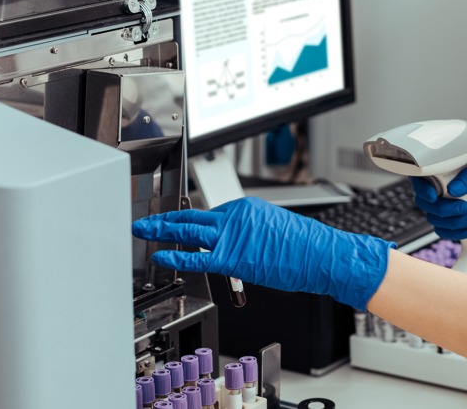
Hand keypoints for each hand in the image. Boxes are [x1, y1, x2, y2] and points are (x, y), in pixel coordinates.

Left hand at [131, 197, 393, 310]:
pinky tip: (160, 256)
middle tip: (146, 220)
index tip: (177, 224)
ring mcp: (233, 235)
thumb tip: (242, 249)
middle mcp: (236, 217)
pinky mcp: (232, 256)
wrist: (322, 255)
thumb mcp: (276, 231)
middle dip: (166, 219)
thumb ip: (251, 236)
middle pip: (192, 216)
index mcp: (247, 209)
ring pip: (188, 230)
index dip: (190, 222)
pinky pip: (196, 255)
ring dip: (162, 230)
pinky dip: (175, 256)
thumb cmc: (307, 248)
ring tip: (144, 231)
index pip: (211, 215)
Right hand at [410, 158, 466, 240]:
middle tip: (465, 208)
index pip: (423, 178)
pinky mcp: (456, 222)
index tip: (434, 196)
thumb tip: (454, 188)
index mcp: (450, 172)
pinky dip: (458, 233)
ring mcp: (450, 207)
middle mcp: (446, 189)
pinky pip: (446, 232)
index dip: (423, 188)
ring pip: (436, 220)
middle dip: (445, 209)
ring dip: (455, 223)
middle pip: (427, 204)